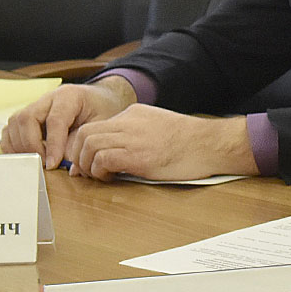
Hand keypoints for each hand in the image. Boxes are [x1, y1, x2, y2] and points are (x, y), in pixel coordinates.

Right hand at [2, 77, 136, 168]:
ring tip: (36, 161)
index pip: (55, 120)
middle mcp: (48, 98)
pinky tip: (26, 157)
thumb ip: (84, 143)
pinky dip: (14, 145)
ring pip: (15, 123)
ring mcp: (35, 105)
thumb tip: (70, 168)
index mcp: (68, 96)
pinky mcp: (27, 115)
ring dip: (21, 146)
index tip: (53, 164)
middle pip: (27, 119)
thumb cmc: (102, 110)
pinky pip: (10, 129)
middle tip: (43, 164)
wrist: (99, 99)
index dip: (52, 144)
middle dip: (32, 145)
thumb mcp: (102, 124)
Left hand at [64, 107, 259, 181]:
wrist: (213, 145)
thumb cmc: (192, 143)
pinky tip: (110, 178)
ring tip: (99, 176)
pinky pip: (102, 159)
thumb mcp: (160, 128)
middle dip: (77, 155)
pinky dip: (99, 171)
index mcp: (135, 113)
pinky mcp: (138, 155)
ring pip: (88, 144)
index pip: (95, 125)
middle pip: (85, 133)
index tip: (85, 162)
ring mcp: (133, 137)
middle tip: (83, 172)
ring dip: (87, 164)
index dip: (83, 146)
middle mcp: (129, 121)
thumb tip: (116, 155)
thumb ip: (138, 134)